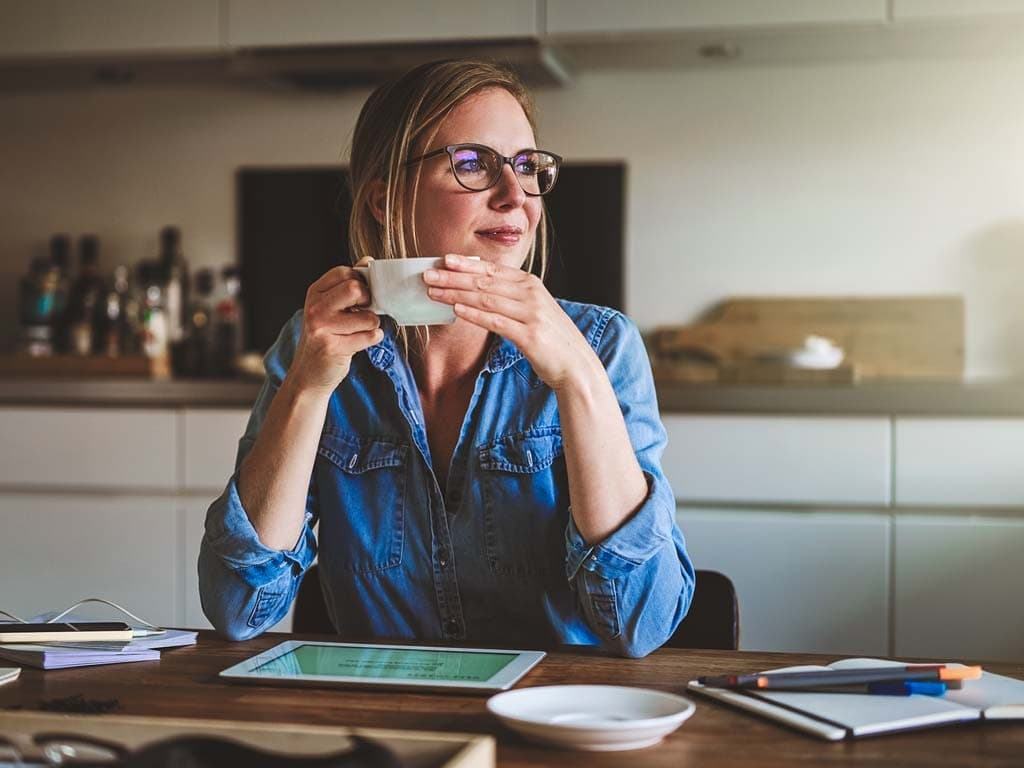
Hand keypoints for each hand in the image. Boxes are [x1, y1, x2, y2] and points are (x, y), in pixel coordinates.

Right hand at [288, 261, 381, 395]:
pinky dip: (372, 339)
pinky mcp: (334, 347)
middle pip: (355, 288)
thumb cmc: (325, 337)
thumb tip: (367, 261)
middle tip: (362, 312)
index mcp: (315, 292)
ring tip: (359, 330)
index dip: (361, 282)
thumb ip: (348, 284)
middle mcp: (315, 308)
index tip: (360, 297)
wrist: (308, 374)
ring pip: (368, 316)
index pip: (346, 272)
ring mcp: (322, 328)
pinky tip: (359, 342)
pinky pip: (370, 336)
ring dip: (372, 324)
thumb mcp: (330, 307)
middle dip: (368, 301)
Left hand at [423, 253, 596, 389]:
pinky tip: (456, 310)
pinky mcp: (529, 335)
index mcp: (531, 284)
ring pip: (486, 299)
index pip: (492, 270)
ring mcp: (531, 313)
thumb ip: (510, 298)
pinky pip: (496, 321)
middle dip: (453, 277)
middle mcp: (531, 294)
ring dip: (456, 294)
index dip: (466, 264)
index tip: (444, 260)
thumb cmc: (551, 338)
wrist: (576, 364)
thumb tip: (477, 292)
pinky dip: (474, 314)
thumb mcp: (533, 310)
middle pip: (485, 282)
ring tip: (433, 291)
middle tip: (428, 274)